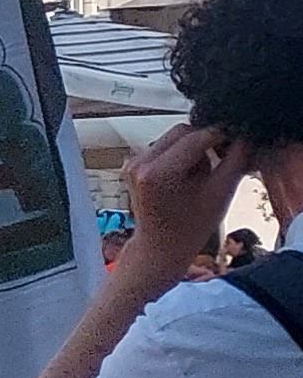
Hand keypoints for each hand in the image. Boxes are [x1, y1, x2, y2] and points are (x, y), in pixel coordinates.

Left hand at [115, 125, 246, 285]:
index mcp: (158, 173)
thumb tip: (243, 135)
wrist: (161, 246)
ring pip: (173, 137)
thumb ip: (235, 160)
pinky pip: (164, 147)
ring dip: (193, 149)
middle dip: (206, 141)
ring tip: (201, 175)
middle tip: (221, 158)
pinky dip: (180, 155)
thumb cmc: (190, 228)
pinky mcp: (133, 165)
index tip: (237, 140)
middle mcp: (140, 165)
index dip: (221, 135)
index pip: (196, 136)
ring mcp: (133, 164)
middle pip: (182, 131)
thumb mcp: (221, 193)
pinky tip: (187, 177)